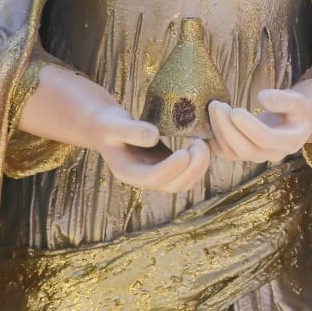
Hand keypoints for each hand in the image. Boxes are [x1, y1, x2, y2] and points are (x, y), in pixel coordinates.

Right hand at [89, 104, 209, 192]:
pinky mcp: (169, 166)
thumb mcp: (115, 125)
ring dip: (199, 166)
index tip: (185, 152)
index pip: (153, 178)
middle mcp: (145, 179)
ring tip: (202, 141)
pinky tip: (201, 141)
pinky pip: (189, 172)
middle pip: (174, 185)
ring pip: (185, 182)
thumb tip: (154, 136)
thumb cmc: (109, 125)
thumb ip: (132, 130)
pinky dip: (200, 161)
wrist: (109, 128)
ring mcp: (158, 174)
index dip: (171, 168)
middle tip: (200, 144)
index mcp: (129, 173)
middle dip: (192, 169)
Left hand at [208, 89, 311, 163]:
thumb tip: (261, 97)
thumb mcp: (298, 100)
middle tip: (217, 105)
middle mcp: (273, 154)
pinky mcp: (243, 154)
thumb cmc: (297, 110)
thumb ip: (282, 99)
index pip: (267, 139)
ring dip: (219, 131)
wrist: (295, 124)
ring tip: (214, 107)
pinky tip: (209, 120)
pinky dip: (213, 139)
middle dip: (227, 128)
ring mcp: (257, 157)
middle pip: (246, 149)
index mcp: (290, 141)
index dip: (250, 127)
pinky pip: (224, 152)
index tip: (235, 111)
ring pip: (233, 152)